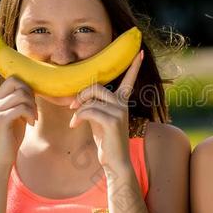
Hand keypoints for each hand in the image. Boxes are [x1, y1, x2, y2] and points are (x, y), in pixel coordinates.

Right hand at [0, 51, 37, 171]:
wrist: (1, 158)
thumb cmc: (11, 136)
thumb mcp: (14, 116)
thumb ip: (17, 102)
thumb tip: (30, 90)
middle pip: (14, 81)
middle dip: (30, 91)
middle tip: (33, 107)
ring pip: (21, 94)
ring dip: (33, 105)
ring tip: (33, 117)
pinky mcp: (0, 119)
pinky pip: (21, 107)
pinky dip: (30, 113)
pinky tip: (31, 123)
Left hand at [68, 50, 142, 176]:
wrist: (114, 161)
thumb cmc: (105, 140)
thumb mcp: (99, 118)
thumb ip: (93, 104)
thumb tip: (80, 96)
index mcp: (122, 101)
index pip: (129, 79)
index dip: (134, 66)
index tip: (140, 51)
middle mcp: (123, 104)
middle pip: (97, 87)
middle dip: (81, 95)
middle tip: (72, 106)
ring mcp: (120, 111)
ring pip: (91, 99)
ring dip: (78, 109)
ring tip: (74, 120)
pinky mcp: (113, 120)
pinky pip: (89, 110)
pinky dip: (77, 117)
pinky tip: (74, 125)